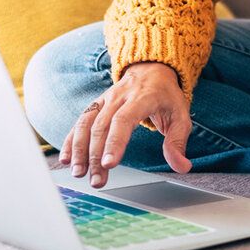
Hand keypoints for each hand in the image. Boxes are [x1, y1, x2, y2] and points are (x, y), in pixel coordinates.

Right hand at [58, 61, 192, 188]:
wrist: (152, 68)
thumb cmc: (166, 96)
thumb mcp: (180, 115)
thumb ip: (178, 142)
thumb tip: (181, 167)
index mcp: (142, 97)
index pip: (124, 119)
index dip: (115, 142)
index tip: (109, 164)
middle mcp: (120, 96)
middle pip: (102, 126)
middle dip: (96, 155)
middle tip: (97, 180)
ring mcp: (105, 99)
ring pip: (87, 123)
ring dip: (80, 149)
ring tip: (79, 173)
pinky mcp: (96, 104)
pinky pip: (80, 121)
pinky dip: (71, 140)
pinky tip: (67, 159)